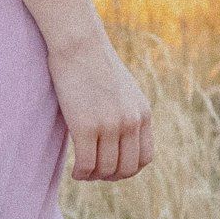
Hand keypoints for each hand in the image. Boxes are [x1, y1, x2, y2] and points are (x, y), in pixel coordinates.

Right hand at [47, 30, 153, 182]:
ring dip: (94, 176)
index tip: (112, 166)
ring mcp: (109, 125)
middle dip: (110, 176)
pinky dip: (81, 173)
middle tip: (95, 172)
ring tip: (83, 171)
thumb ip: (126, 111)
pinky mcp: (85, 126)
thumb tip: (119, 136)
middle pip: (126, 169)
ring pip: (106, 170)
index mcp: (142, 112)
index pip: (145, 158)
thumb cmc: (94, 61)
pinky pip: (86, 165)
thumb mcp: (122, 88)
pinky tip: (74, 171)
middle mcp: (130, 122)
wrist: (78, 41)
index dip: (128, 169)